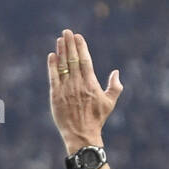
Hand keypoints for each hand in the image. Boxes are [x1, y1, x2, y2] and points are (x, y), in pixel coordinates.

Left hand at [48, 29, 121, 154]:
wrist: (82, 136)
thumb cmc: (97, 120)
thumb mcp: (109, 103)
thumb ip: (115, 87)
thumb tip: (116, 72)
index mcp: (90, 84)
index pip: (85, 60)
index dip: (81, 47)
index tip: (78, 36)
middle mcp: (78, 84)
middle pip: (73, 59)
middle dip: (70, 44)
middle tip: (67, 32)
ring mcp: (66, 90)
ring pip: (63, 66)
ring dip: (61, 51)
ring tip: (60, 40)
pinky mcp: (56, 97)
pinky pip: (53, 77)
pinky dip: (52, 66)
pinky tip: (52, 56)